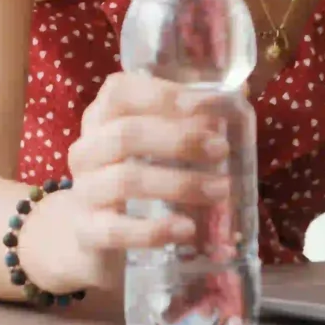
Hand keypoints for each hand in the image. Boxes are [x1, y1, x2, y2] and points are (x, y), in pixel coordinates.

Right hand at [30, 72, 233, 293]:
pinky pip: (116, 230)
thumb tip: (240, 93)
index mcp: (102, 118)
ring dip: (178, 184)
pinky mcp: (88, 232)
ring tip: (220, 190)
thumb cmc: (134, 175)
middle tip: (221, 149)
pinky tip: (187, 229)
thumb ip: (187, 120)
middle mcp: (86, 150)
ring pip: (125, 180)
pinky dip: (154, 230)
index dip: (161, 95)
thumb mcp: (152, 144)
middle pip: (126, 134)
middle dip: (179, 140)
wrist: (92, 232)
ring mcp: (83, 192)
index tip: (204, 106)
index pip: (119, 92)